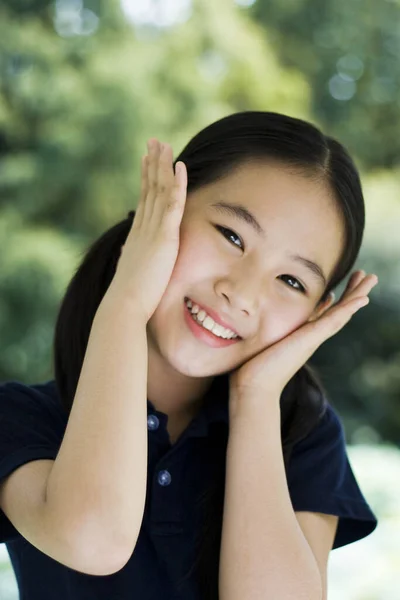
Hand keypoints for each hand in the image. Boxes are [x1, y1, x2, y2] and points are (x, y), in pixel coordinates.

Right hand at [107, 139, 186, 322]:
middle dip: (152, 164)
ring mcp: (153, 230)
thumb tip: (124, 255)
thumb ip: (129, 260)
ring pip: (159, 190)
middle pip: (150, 188)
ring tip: (165, 144)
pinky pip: (173, 203)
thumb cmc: (129, 298)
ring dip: (163, 165)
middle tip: (154, 142)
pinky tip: (181, 165)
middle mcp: (143, 228)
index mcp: (138, 236)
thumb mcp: (129, 273)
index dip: (146, 179)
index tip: (146, 161)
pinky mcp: (164, 237)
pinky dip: (177, 183)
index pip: (144, 201)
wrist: (124, 305)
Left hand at [228, 270, 378, 412]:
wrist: (253, 388)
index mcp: (297, 336)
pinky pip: (335, 319)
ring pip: (342, 312)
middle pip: (336, 311)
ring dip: (357, 294)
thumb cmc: (249, 369)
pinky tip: (364, 297)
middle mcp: (309, 336)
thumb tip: (238, 323)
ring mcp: (313, 337)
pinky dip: (350, 307)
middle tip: (363, 277)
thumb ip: (253, 332)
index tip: (331, 291)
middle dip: (349, 293)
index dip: (326, 303)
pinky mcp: (311, 337)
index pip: (316, 315)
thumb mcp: (255, 342)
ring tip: (371, 279)